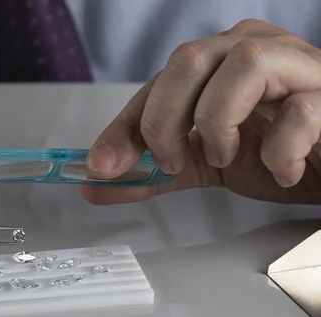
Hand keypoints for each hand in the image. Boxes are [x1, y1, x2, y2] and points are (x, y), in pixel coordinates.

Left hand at [82, 19, 320, 205]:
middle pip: (189, 59)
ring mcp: (297, 66)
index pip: (157, 82)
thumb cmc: (279, 150)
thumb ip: (157, 172)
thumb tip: (98, 183)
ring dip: (219, 123)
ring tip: (227, 156)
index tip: (104, 164)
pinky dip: (278, 150)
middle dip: (164, 119)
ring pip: (244, 64)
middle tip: (171, 162)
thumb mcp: (207, 162)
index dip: (125, 124)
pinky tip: (279, 170)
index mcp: (218, 63)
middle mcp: (253, 51)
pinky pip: (300, 111)